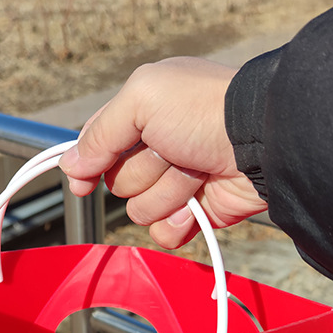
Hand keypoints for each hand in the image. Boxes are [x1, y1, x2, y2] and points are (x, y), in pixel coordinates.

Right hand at [59, 57, 267, 247]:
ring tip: (195, 171)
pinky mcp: (196, 212)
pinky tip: (198, 203)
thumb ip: (99, 132)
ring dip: (166, 193)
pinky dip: (178, 222)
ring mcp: (176, 183)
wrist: (262, 141)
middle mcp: (156, 148)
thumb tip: (70, 165)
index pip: (97, 144)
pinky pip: (164, 233)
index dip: (87, 164)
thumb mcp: (142, 99)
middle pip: (116, 182)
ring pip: (140, 210)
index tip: (83, 181)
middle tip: (172, 151)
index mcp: (142, 114)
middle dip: (142, 172)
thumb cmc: (205, 110)